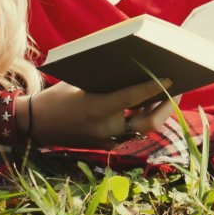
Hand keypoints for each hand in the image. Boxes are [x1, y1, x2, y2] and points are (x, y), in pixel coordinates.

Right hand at [21, 78, 178, 147]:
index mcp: (97, 107)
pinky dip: (139, 119)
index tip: (171, 78)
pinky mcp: (105, 145)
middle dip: (166, 108)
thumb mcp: (80, 82)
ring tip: (167, 95)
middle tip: (177, 91)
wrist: (36, 125)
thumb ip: (107, 81)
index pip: (133, 98)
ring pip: (142, 129)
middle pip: (148, 123)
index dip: (154, 88)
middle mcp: (105, 127)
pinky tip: (146, 105)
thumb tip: (137, 69)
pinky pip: (131, 132)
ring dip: (156, 112)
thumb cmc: (58, 96)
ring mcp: (106, 140)